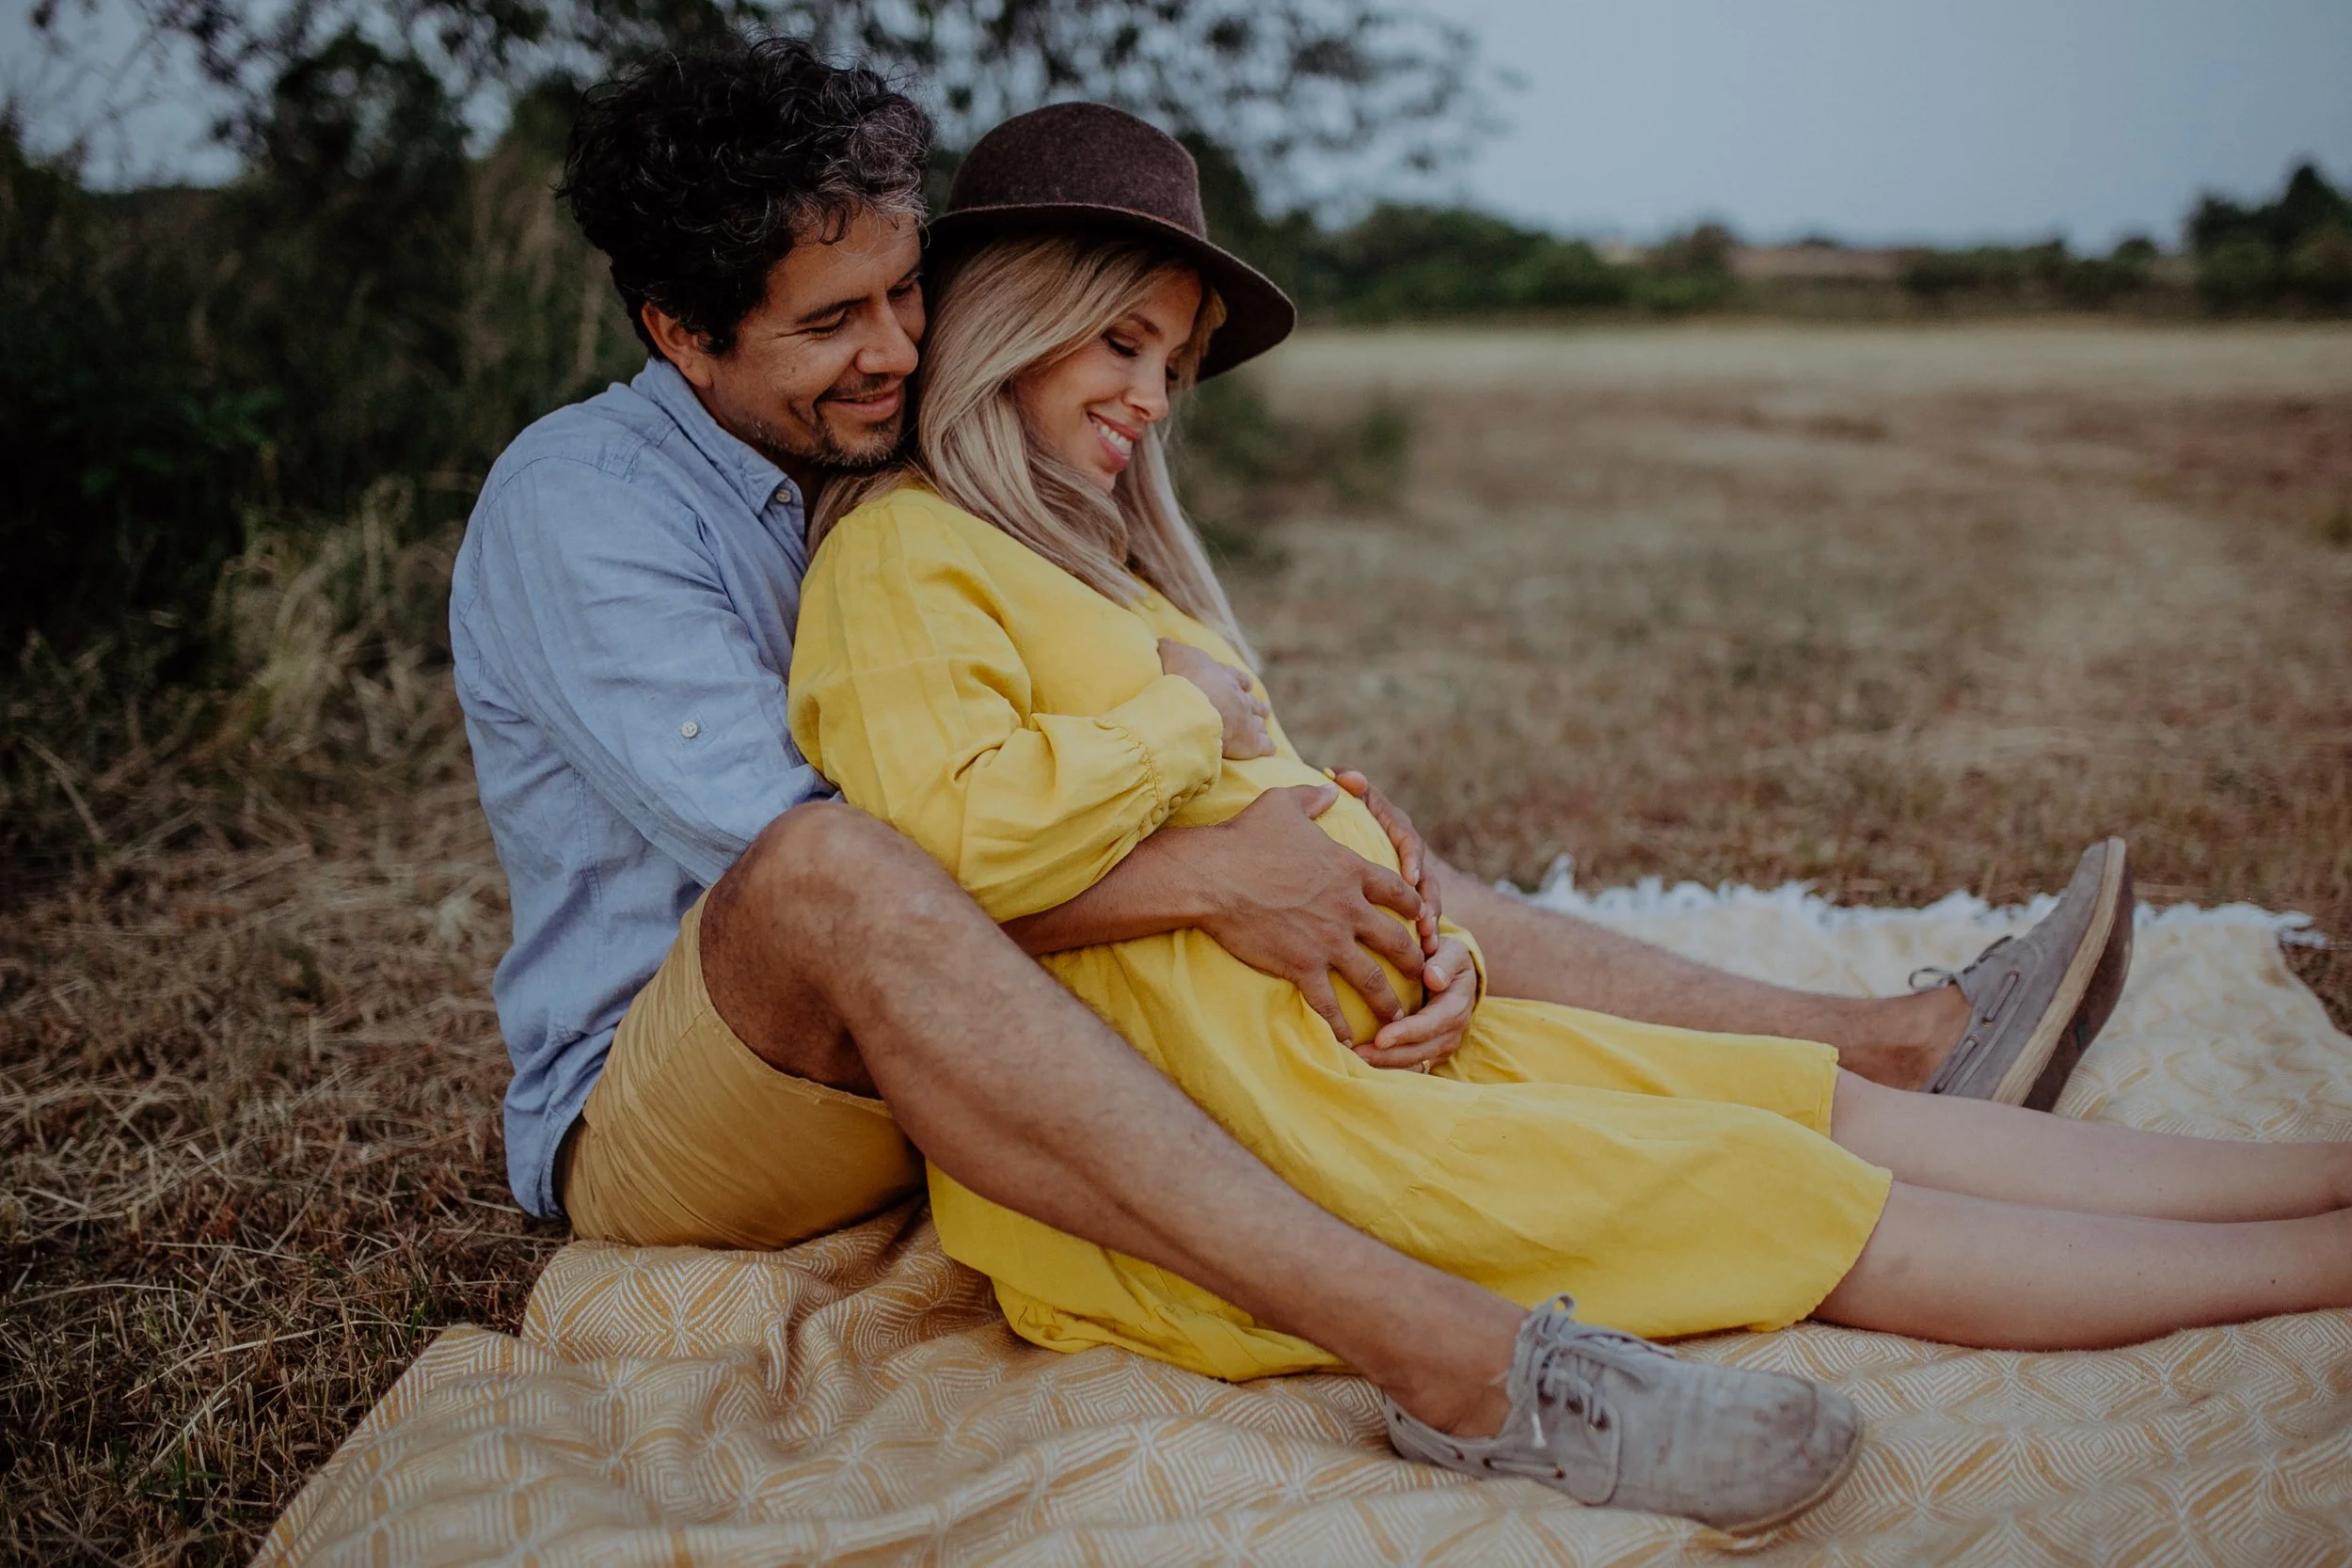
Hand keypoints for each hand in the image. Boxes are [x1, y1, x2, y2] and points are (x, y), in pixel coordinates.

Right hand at [1160, 638, 1273, 759]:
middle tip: (1260, 708)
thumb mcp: (1170, 655)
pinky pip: (1264, 744)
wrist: (1190, 704)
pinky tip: (1268, 750)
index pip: (1236, 677)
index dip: (1240, 682)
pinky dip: (1266, 746)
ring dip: (1259, 724)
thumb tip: (1163, 644)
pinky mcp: (1250, 741)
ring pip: (1259, 721)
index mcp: (1223, 676)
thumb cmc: (1179, 678)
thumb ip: (1168, 649)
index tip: (1245, 685)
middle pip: (1252, 701)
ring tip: (1261, 727)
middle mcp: (1238, 696)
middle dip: (1254, 705)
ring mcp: (1247, 719)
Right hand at [1189, 784, 1427, 1039]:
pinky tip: (1350, 1042)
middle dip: (1413, 960)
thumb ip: (1312, 798)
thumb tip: (1330, 791)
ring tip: (1398, 1018)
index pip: (1398, 892)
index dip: (1415, 907)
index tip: (1422, 919)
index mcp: (1350, 871)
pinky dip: (1342, 1026)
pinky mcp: (1302, 967)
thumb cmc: (1244, 837)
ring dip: (1389, 1001)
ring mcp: (1328, 942)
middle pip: (1396, 940)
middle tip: (1421, 974)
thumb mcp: (1283, 803)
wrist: (1212, 877)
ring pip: (1372, 979)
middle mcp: (1348, 909)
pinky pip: (1330, 1003)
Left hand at [1355, 936, 1476, 1072]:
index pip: (1431, 1024)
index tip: (1380, 1038)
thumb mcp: (1453, 952)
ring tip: (1354, 1063)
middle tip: (1356, 1056)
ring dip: (1385, 1066)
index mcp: (1456, 1006)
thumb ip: (1446, 962)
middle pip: (1420, 1051)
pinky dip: (1387, 1069)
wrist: (1456, 979)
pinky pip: (1410, 1067)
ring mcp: (1442, 1047)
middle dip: (1389, 1057)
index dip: (1406, 1033)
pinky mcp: (1430, 1054)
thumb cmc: (1448, 961)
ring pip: (1414, 1064)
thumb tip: (1433, 978)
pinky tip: (1362, 1066)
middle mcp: (1451, 1032)